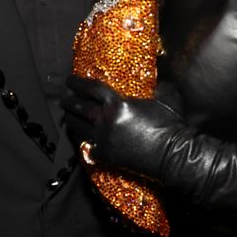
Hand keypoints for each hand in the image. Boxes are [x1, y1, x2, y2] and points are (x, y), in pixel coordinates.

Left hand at [63, 75, 185, 180]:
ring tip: (68, 116)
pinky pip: (85, 145)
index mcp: (117, 103)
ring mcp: (103, 139)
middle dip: (68, 101)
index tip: (69, 80)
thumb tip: (156, 80)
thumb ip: (158, 85)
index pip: (90, 88)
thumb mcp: (167, 97)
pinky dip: (80, 139)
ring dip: (70, 119)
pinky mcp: (105, 155)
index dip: (77, 83)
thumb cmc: (171, 125)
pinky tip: (79, 136)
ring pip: (77, 126)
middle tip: (64, 98)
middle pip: (78, 107)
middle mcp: (105, 120)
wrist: (172, 156)